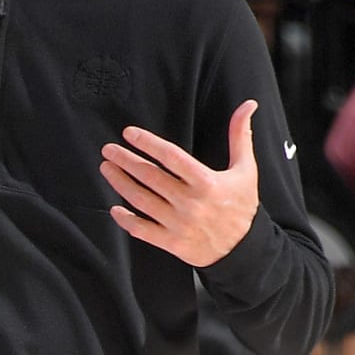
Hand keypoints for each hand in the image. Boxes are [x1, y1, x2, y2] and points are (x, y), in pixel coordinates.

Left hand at [101, 102, 259, 263]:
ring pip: (142, 200)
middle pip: (150, 176)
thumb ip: (240, 136)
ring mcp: (179, 224)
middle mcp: (190, 202)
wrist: (243, 249)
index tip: (128, 133)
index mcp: (206, 182)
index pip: (171, 157)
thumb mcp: (245, 170)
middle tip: (108, 149)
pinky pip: (143, 230)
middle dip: (125, 160)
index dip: (148, 143)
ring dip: (120, 183)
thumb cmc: (241, 206)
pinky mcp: (172, 243)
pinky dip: (126, 220)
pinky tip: (115, 209)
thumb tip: (248, 105)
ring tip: (107, 168)